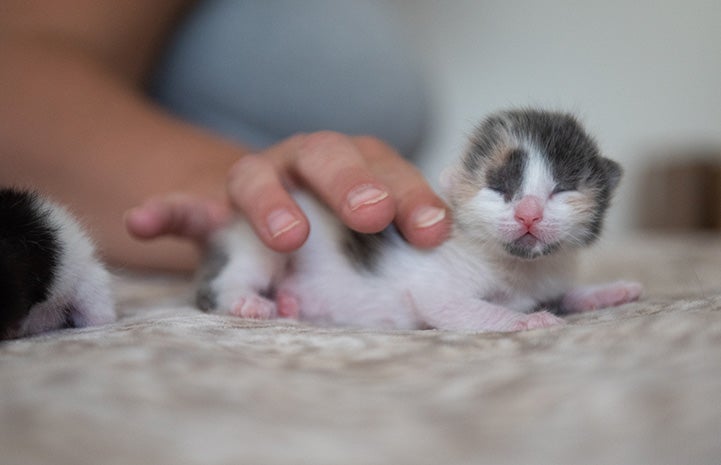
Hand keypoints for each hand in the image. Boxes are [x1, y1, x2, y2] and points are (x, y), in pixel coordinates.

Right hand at [126, 132, 449, 251]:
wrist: (278, 227)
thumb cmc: (339, 239)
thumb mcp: (375, 243)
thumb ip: (401, 250)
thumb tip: (440, 256)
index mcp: (355, 165)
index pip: (387, 168)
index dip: (412, 196)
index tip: (430, 232)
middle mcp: (305, 164)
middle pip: (326, 154)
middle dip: (350, 183)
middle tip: (371, 216)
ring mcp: (255, 182)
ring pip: (255, 176)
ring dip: (271, 203)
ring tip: (288, 237)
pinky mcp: (210, 211)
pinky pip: (182, 207)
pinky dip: (164, 212)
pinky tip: (144, 223)